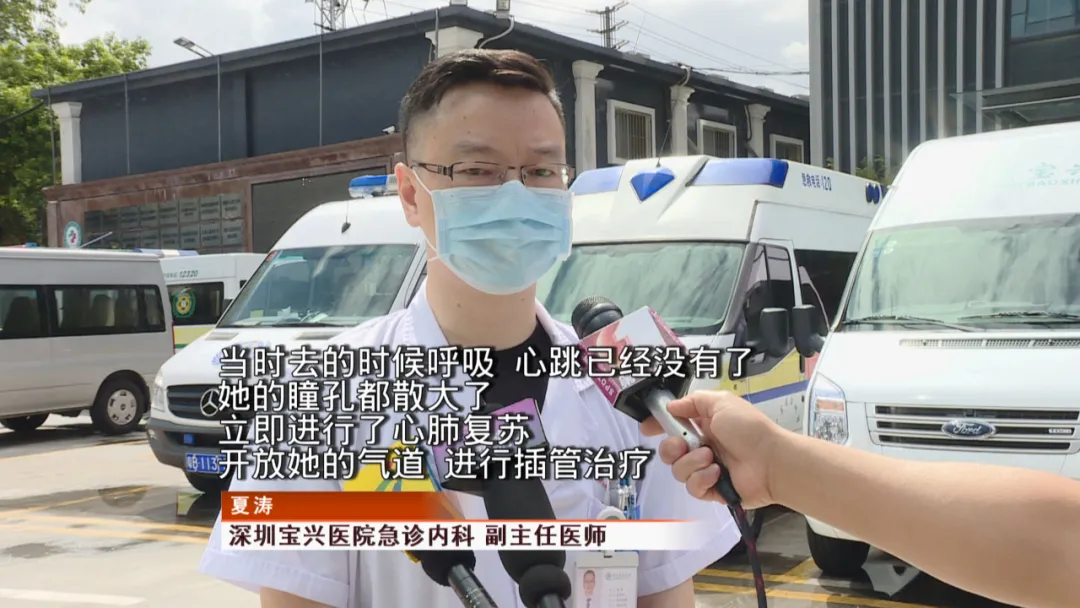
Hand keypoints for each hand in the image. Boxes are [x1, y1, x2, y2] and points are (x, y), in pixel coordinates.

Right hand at [641, 391, 782, 508]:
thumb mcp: (721, 402)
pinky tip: (717, 473)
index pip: (674, 425)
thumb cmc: (750, 429)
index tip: (648, 428)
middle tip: (684, 445)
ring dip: (691, 463)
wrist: (771, 461)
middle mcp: (704, 447)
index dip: (659, 426)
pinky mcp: (712, 490)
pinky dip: (702, 479)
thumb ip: (693, 401)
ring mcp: (707, 469)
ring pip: (678, 471)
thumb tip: (672, 406)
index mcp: (705, 425)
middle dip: (671, 448)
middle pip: (669, 451)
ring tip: (711, 458)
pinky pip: (692, 488)